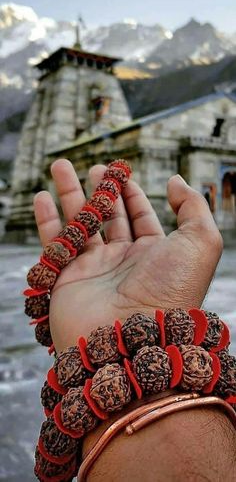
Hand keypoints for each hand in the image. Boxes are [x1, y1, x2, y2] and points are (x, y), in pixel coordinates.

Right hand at [34, 159, 222, 351]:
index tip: (122, 173)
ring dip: (69, 194)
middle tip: (93, 167)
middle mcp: (123, 262)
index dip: (131, 194)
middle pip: (108, 216)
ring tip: (59, 166)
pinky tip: (42, 197)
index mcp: (154, 254)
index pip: (140, 217)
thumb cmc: (172, 291)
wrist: (133, 341)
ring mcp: (93, 271)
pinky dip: (46, 220)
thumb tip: (176, 181)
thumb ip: (193, 207)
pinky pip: (53, 244)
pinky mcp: (65, 280)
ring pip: (78, 223)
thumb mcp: (200, 243)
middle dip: (100, 189)